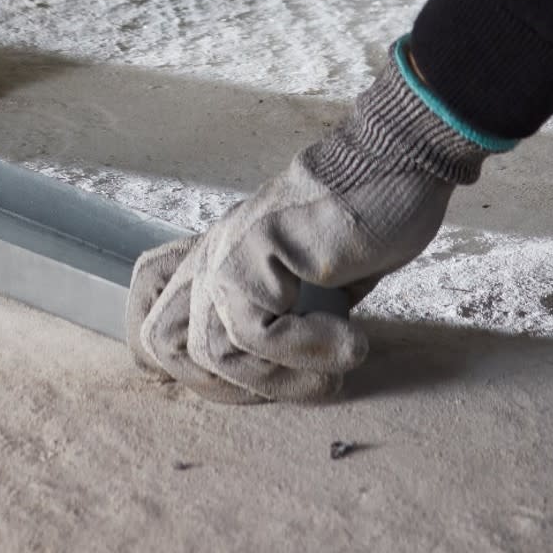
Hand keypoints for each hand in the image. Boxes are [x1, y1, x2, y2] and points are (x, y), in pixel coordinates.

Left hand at [126, 48, 499, 402]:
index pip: (152, 327)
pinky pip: (254, 330)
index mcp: (213, 265)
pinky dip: (306, 350)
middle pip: (162, 345)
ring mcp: (227, 250)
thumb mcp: (316, 287)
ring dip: (279, 379)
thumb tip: (288, 381)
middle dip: (226, 388)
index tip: (260, 386)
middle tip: (293, 386)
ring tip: (335, 368)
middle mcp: (209, 257)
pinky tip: (350, 339)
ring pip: (210, 349)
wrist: (400, 164)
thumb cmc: (366, 223)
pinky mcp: (256, 247)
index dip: (189, 372)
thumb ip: (286, 321)